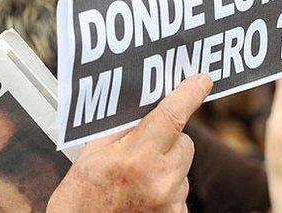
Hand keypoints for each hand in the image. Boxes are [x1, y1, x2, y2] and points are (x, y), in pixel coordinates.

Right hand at [47, 73, 212, 211]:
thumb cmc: (80, 201)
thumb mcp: (91, 157)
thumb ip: (121, 130)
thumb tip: (146, 108)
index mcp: (135, 158)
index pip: (172, 116)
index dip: (189, 94)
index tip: (202, 81)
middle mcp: (159, 181)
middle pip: (184, 142)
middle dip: (169, 140)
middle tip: (142, 151)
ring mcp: (171, 203)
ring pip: (183, 169)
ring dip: (166, 170)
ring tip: (135, 184)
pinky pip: (180, 194)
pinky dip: (166, 193)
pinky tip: (142, 200)